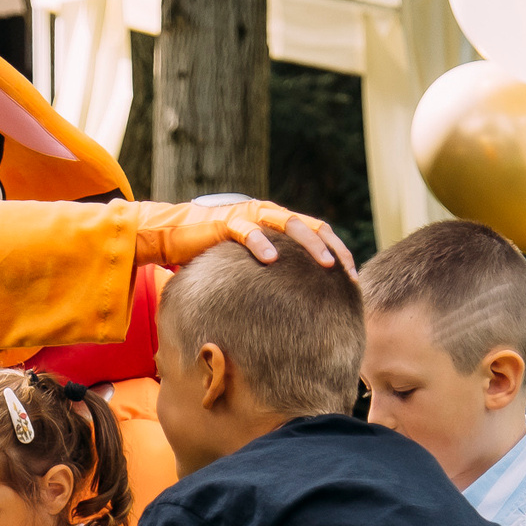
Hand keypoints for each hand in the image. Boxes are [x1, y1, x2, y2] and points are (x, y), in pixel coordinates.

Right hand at [131, 200, 356, 277]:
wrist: (172, 238)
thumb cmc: (212, 257)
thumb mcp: (249, 268)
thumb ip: (271, 277)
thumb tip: (296, 311)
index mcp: (276, 223)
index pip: (317, 232)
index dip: (338, 252)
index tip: (353, 279)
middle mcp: (267, 214)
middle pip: (311, 226)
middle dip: (332, 248)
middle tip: (347, 273)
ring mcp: (248, 215)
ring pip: (287, 223)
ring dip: (309, 243)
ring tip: (325, 264)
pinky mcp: (224, 222)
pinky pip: (247, 231)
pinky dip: (261, 243)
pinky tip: (272, 260)